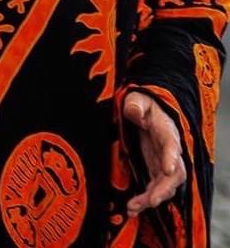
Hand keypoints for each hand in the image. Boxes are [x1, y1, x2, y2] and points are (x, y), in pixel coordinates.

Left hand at [123, 91, 186, 216]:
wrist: (147, 112)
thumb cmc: (144, 104)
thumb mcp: (138, 99)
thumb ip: (136, 105)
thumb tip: (134, 112)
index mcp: (167, 131)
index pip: (172, 145)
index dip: (170, 158)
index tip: (167, 170)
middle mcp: (170, 151)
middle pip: (174, 174)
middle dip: (163, 188)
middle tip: (151, 201)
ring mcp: (163, 163)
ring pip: (164, 186)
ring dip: (151, 198)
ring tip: (133, 207)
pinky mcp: (155, 171)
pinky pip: (154, 189)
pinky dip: (145, 200)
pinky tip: (132, 208)